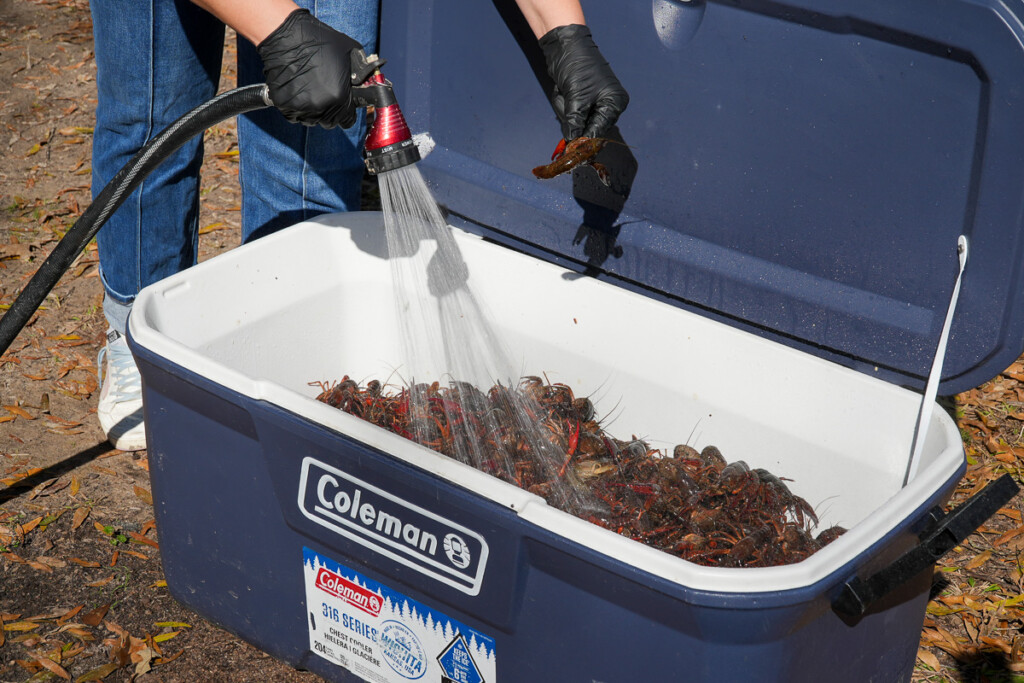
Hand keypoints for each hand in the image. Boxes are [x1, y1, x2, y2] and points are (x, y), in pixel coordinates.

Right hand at [257, 9, 362, 128]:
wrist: (286, 35)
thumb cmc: (318, 40)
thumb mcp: (349, 53)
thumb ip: (359, 73)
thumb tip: (366, 82)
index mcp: (339, 97)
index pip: (348, 120)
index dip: (347, 113)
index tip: (344, 107)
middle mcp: (320, 106)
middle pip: (329, 122)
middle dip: (331, 112)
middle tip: (326, 95)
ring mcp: (300, 107)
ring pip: (311, 120)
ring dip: (313, 111)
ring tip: (310, 91)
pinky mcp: (283, 105)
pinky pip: (293, 115)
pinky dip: (296, 108)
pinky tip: (298, 91)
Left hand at [539, 24, 628, 139]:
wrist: (565, 46)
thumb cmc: (577, 66)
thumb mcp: (576, 97)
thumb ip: (575, 122)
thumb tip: (572, 140)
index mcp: (614, 103)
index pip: (599, 130)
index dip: (584, 140)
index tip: (571, 148)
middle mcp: (609, 104)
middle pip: (589, 127)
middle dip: (573, 119)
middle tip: (567, 101)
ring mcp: (596, 101)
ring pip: (578, 120)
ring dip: (566, 109)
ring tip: (565, 91)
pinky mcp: (584, 98)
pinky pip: (572, 112)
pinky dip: (564, 104)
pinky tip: (563, 90)